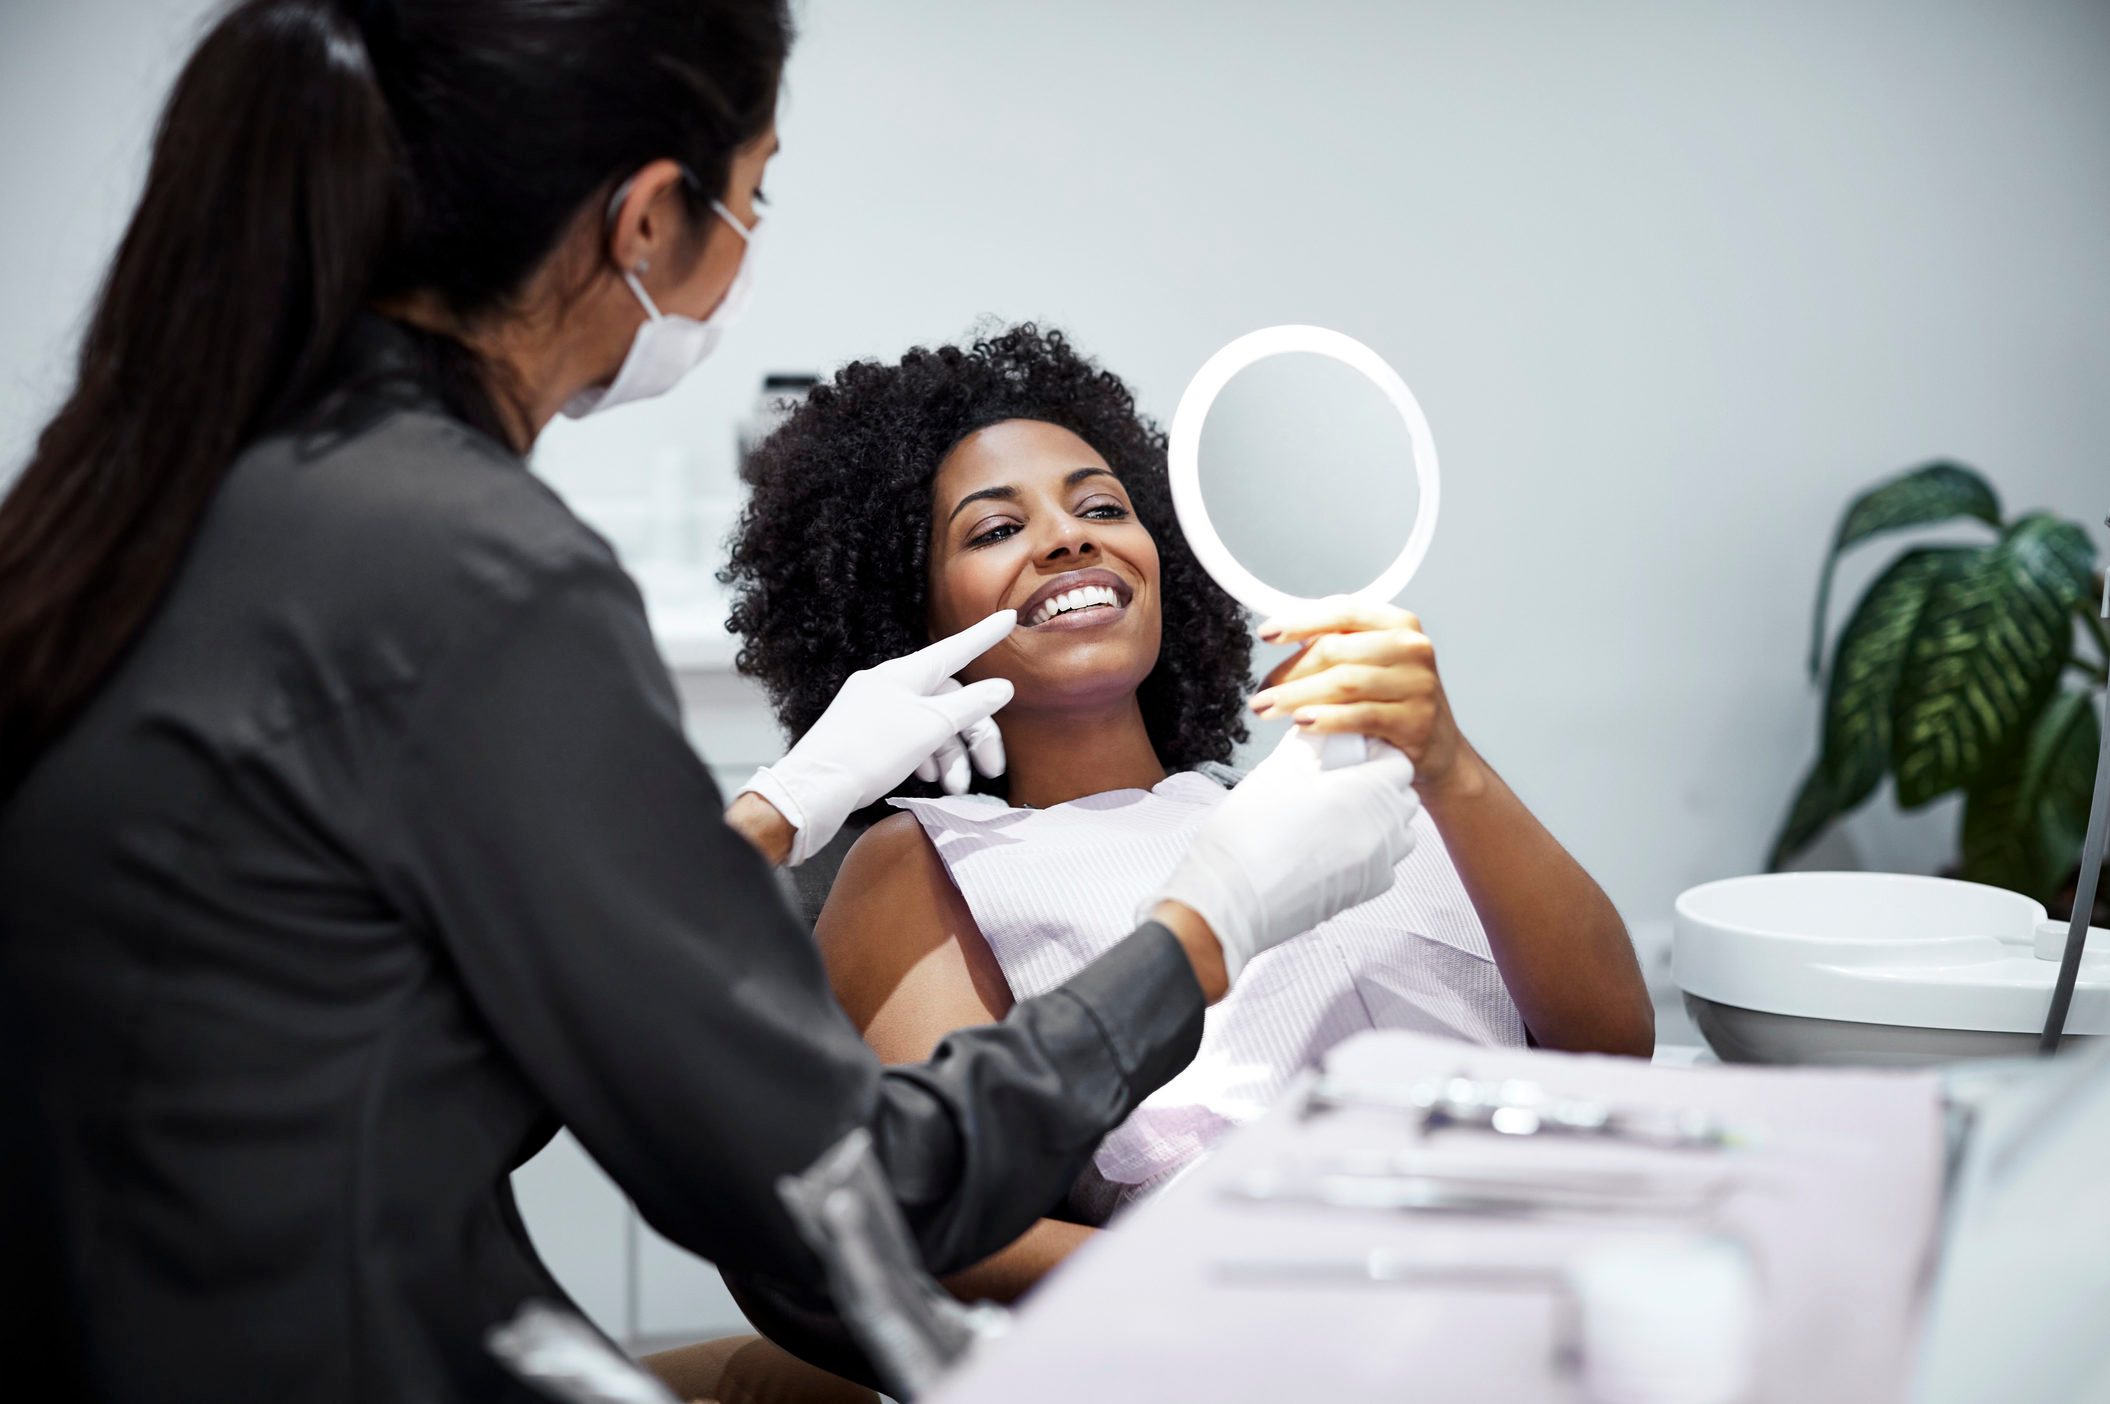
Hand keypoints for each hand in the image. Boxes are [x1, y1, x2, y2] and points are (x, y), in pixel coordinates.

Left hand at [738, 610, 1015, 865]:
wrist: (813, 790)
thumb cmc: (870, 752)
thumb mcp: (929, 727)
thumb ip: (970, 706)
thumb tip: (1003, 687)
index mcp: (903, 674)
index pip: (954, 649)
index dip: (983, 636)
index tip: (1008, 617)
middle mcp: (889, 686)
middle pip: (948, 700)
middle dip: (973, 736)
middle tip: (991, 769)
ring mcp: (875, 711)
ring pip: (929, 725)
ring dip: (949, 757)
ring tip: (955, 787)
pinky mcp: (865, 738)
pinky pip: (908, 739)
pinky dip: (925, 758)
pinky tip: (928, 780)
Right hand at [1146, 729, 1420, 983]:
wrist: (1232, 897)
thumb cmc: (1250, 832)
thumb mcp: (1278, 771)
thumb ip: (1309, 744)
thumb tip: (1320, 730)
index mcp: (1366, 793)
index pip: (1398, 763)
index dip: (1374, 752)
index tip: (1346, 753)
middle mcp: (1383, 830)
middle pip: (1403, 796)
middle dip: (1380, 783)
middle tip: (1340, 780)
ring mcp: (1377, 866)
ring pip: (1399, 832)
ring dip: (1380, 818)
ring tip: (1339, 814)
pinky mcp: (1364, 892)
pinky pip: (1385, 863)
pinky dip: (1371, 850)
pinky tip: (1334, 846)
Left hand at [1247, 597, 1473, 796]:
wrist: (1440, 749)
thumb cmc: (1395, 702)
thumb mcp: (1375, 663)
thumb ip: (1340, 647)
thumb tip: (1285, 641)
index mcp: (1398, 624)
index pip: (1343, 611)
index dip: (1300, 621)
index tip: (1266, 634)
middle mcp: (1412, 647)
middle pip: (1336, 651)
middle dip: (1289, 671)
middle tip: (1261, 691)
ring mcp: (1417, 685)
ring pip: (1343, 683)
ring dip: (1296, 696)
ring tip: (1268, 708)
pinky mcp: (1414, 721)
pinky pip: (1360, 715)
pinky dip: (1326, 718)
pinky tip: (1302, 722)